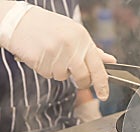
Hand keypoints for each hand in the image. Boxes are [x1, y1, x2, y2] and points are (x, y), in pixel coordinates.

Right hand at [0, 2, 115, 99]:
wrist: (21, 21)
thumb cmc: (50, 27)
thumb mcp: (75, 34)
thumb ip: (93, 50)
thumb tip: (110, 61)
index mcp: (83, 38)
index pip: (98, 67)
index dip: (102, 84)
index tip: (104, 95)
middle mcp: (71, 46)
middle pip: (83, 77)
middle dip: (81, 81)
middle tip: (73, 72)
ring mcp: (56, 53)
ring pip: (64, 77)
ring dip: (59, 71)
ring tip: (53, 55)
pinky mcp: (41, 60)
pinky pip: (49, 75)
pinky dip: (47, 69)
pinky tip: (43, 56)